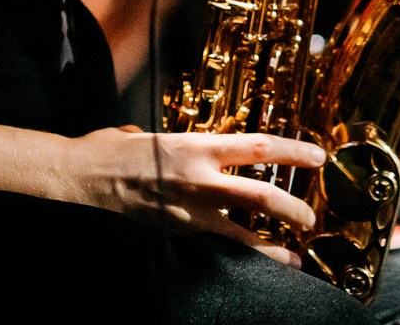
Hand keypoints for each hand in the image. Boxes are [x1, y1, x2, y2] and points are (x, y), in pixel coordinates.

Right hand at [59, 126, 322, 264]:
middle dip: (292, 207)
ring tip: (295, 255)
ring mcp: (188, 210)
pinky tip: (253, 265)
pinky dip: (238, 257)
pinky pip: (216, 248)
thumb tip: (174, 145)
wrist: (82, 175)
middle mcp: (198, 178)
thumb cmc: (112, 150)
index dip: (292, 150)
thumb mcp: (150, 133)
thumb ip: (173, 141)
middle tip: (311, 216)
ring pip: (243, 232)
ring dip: (273, 245)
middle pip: (261, 194)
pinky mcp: (175, 233)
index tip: (316, 156)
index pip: (257, 146)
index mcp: (196, 145)